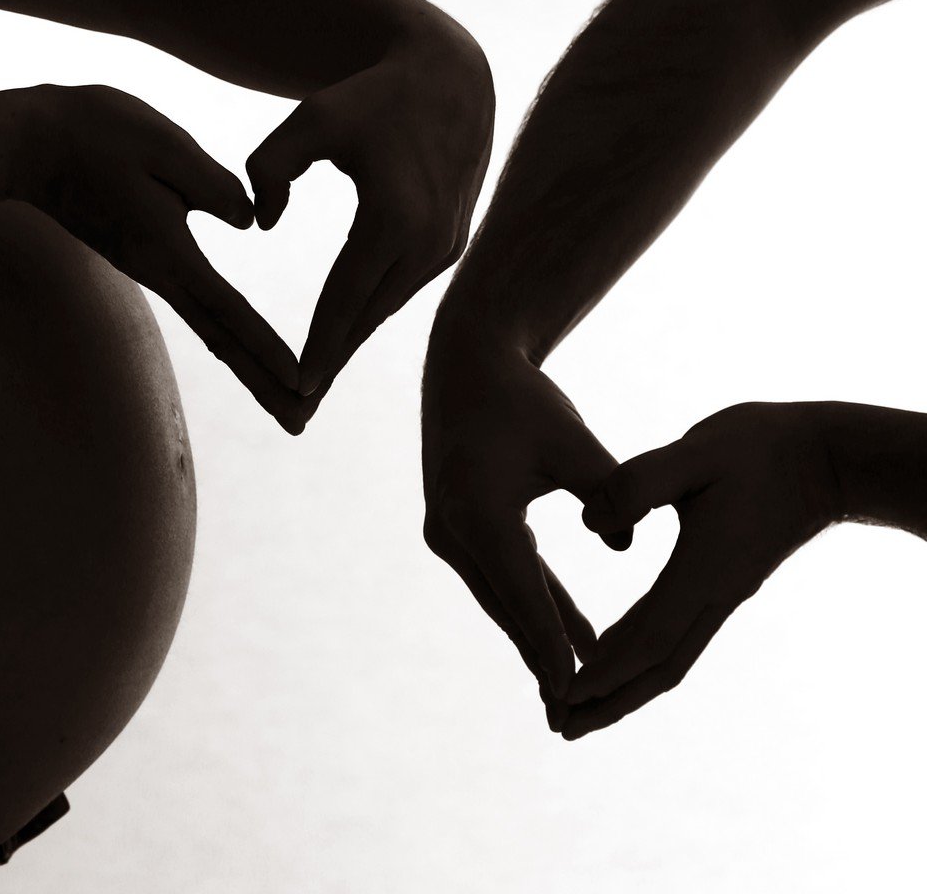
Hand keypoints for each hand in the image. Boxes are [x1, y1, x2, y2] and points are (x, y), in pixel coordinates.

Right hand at [0, 83, 305, 431]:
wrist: (29, 142)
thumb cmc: (96, 132)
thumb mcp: (164, 145)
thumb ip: (213, 185)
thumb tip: (251, 224)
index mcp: (169, 248)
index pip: (228, 308)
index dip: (266, 345)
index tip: (300, 382)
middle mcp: (161, 271)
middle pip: (222, 340)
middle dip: (263, 384)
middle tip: (301, 425)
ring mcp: (152, 268)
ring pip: (212, 328)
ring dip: (250, 368)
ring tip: (285, 400)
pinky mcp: (148, 256)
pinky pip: (200, 306)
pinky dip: (230, 332)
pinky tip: (244, 345)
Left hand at [247, 22, 493, 400]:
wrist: (449, 81)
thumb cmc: (371, 98)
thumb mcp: (309, 118)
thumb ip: (269, 167)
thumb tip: (264, 224)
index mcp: (395, 219)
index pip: (345, 299)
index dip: (318, 346)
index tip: (295, 388)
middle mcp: (428, 243)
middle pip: (367, 319)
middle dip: (331, 362)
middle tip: (297, 409)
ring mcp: (446, 248)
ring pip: (387, 308)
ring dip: (352, 342)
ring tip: (317, 382)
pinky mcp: (452, 245)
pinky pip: (402, 291)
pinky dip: (372, 315)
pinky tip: (347, 336)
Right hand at [421, 294, 627, 717]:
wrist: (466, 365)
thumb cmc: (524, 400)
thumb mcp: (576, 445)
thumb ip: (611, 496)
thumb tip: (627, 546)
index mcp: (478, 512)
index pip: (524, 593)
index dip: (554, 643)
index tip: (581, 689)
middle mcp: (452, 531)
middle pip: (508, 607)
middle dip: (544, 656)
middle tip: (581, 710)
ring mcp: (447, 531)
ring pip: (503, 596)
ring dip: (540, 633)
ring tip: (584, 680)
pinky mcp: (454, 526)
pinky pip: (499, 575)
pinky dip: (533, 601)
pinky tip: (571, 628)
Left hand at [563, 401, 840, 738]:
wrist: (821, 457)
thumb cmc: (757, 447)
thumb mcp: (695, 452)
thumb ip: (640, 483)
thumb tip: (590, 520)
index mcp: (702, 572)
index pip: (647, 638)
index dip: (604, 671)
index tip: (563, 695)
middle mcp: (713, 595)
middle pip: (657, 669)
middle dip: (608, 701)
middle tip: (558, 725)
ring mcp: (721, 593)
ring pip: (668, 658)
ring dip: (623, 687)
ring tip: (578, 707)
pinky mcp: (721, 581)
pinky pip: (675, 634)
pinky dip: (640, 655)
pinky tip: (614, 654)